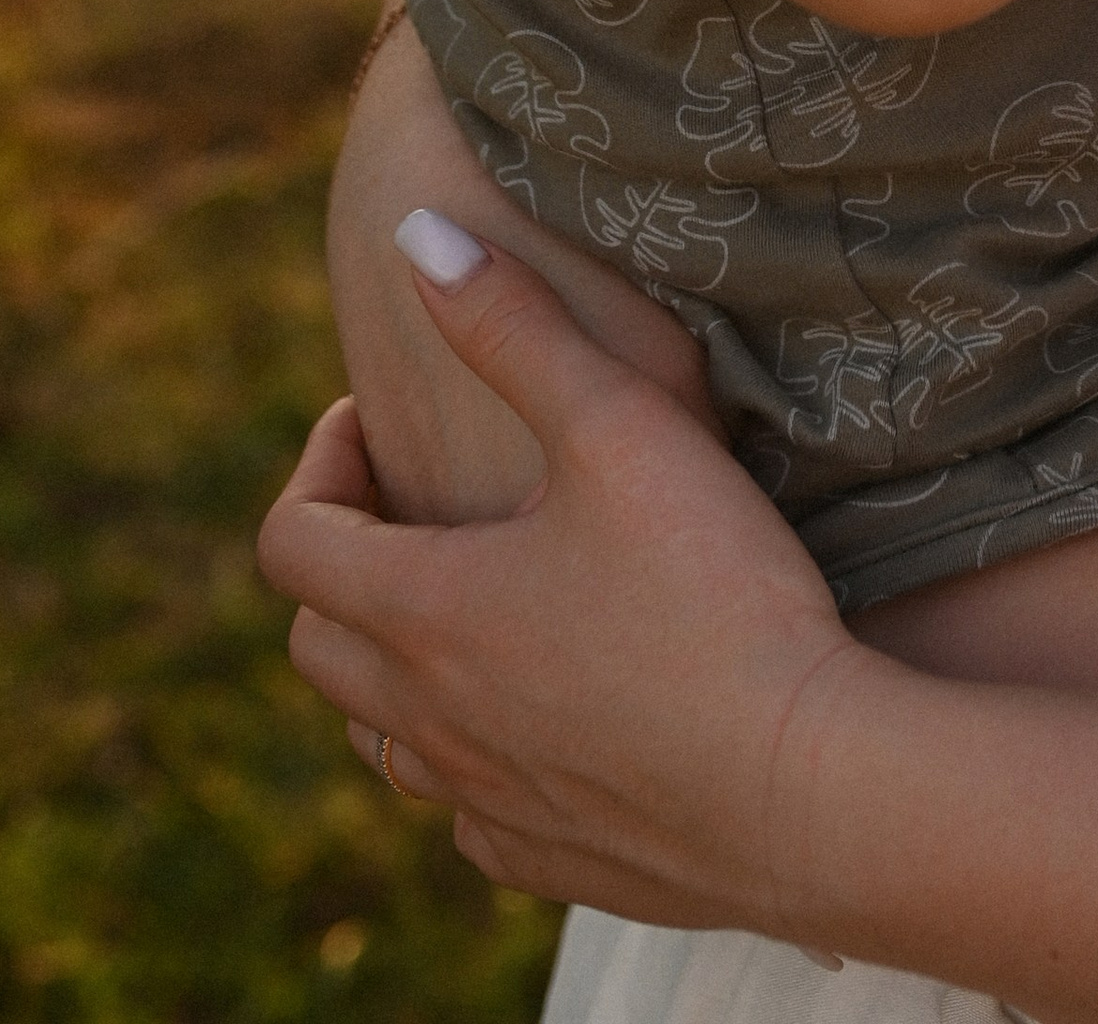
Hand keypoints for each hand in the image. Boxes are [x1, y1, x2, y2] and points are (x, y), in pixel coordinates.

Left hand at [258, 221, 865, 932]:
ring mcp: (486, 802)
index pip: (292, 541)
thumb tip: (415, 236)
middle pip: (320, 641)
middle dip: (347, 557)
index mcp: (422, 610)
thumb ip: (513, 323)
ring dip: (398, 663)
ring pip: (382, 741)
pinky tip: (543, 715)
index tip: (375, 419)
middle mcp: (428, 719)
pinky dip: (472, 756)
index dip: (318, 465)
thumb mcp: (619, 425)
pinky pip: (467, 817)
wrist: (805, 790)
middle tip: (418, 500)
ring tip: (479, 602)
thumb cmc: (713, 593)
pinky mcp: (551, 861)